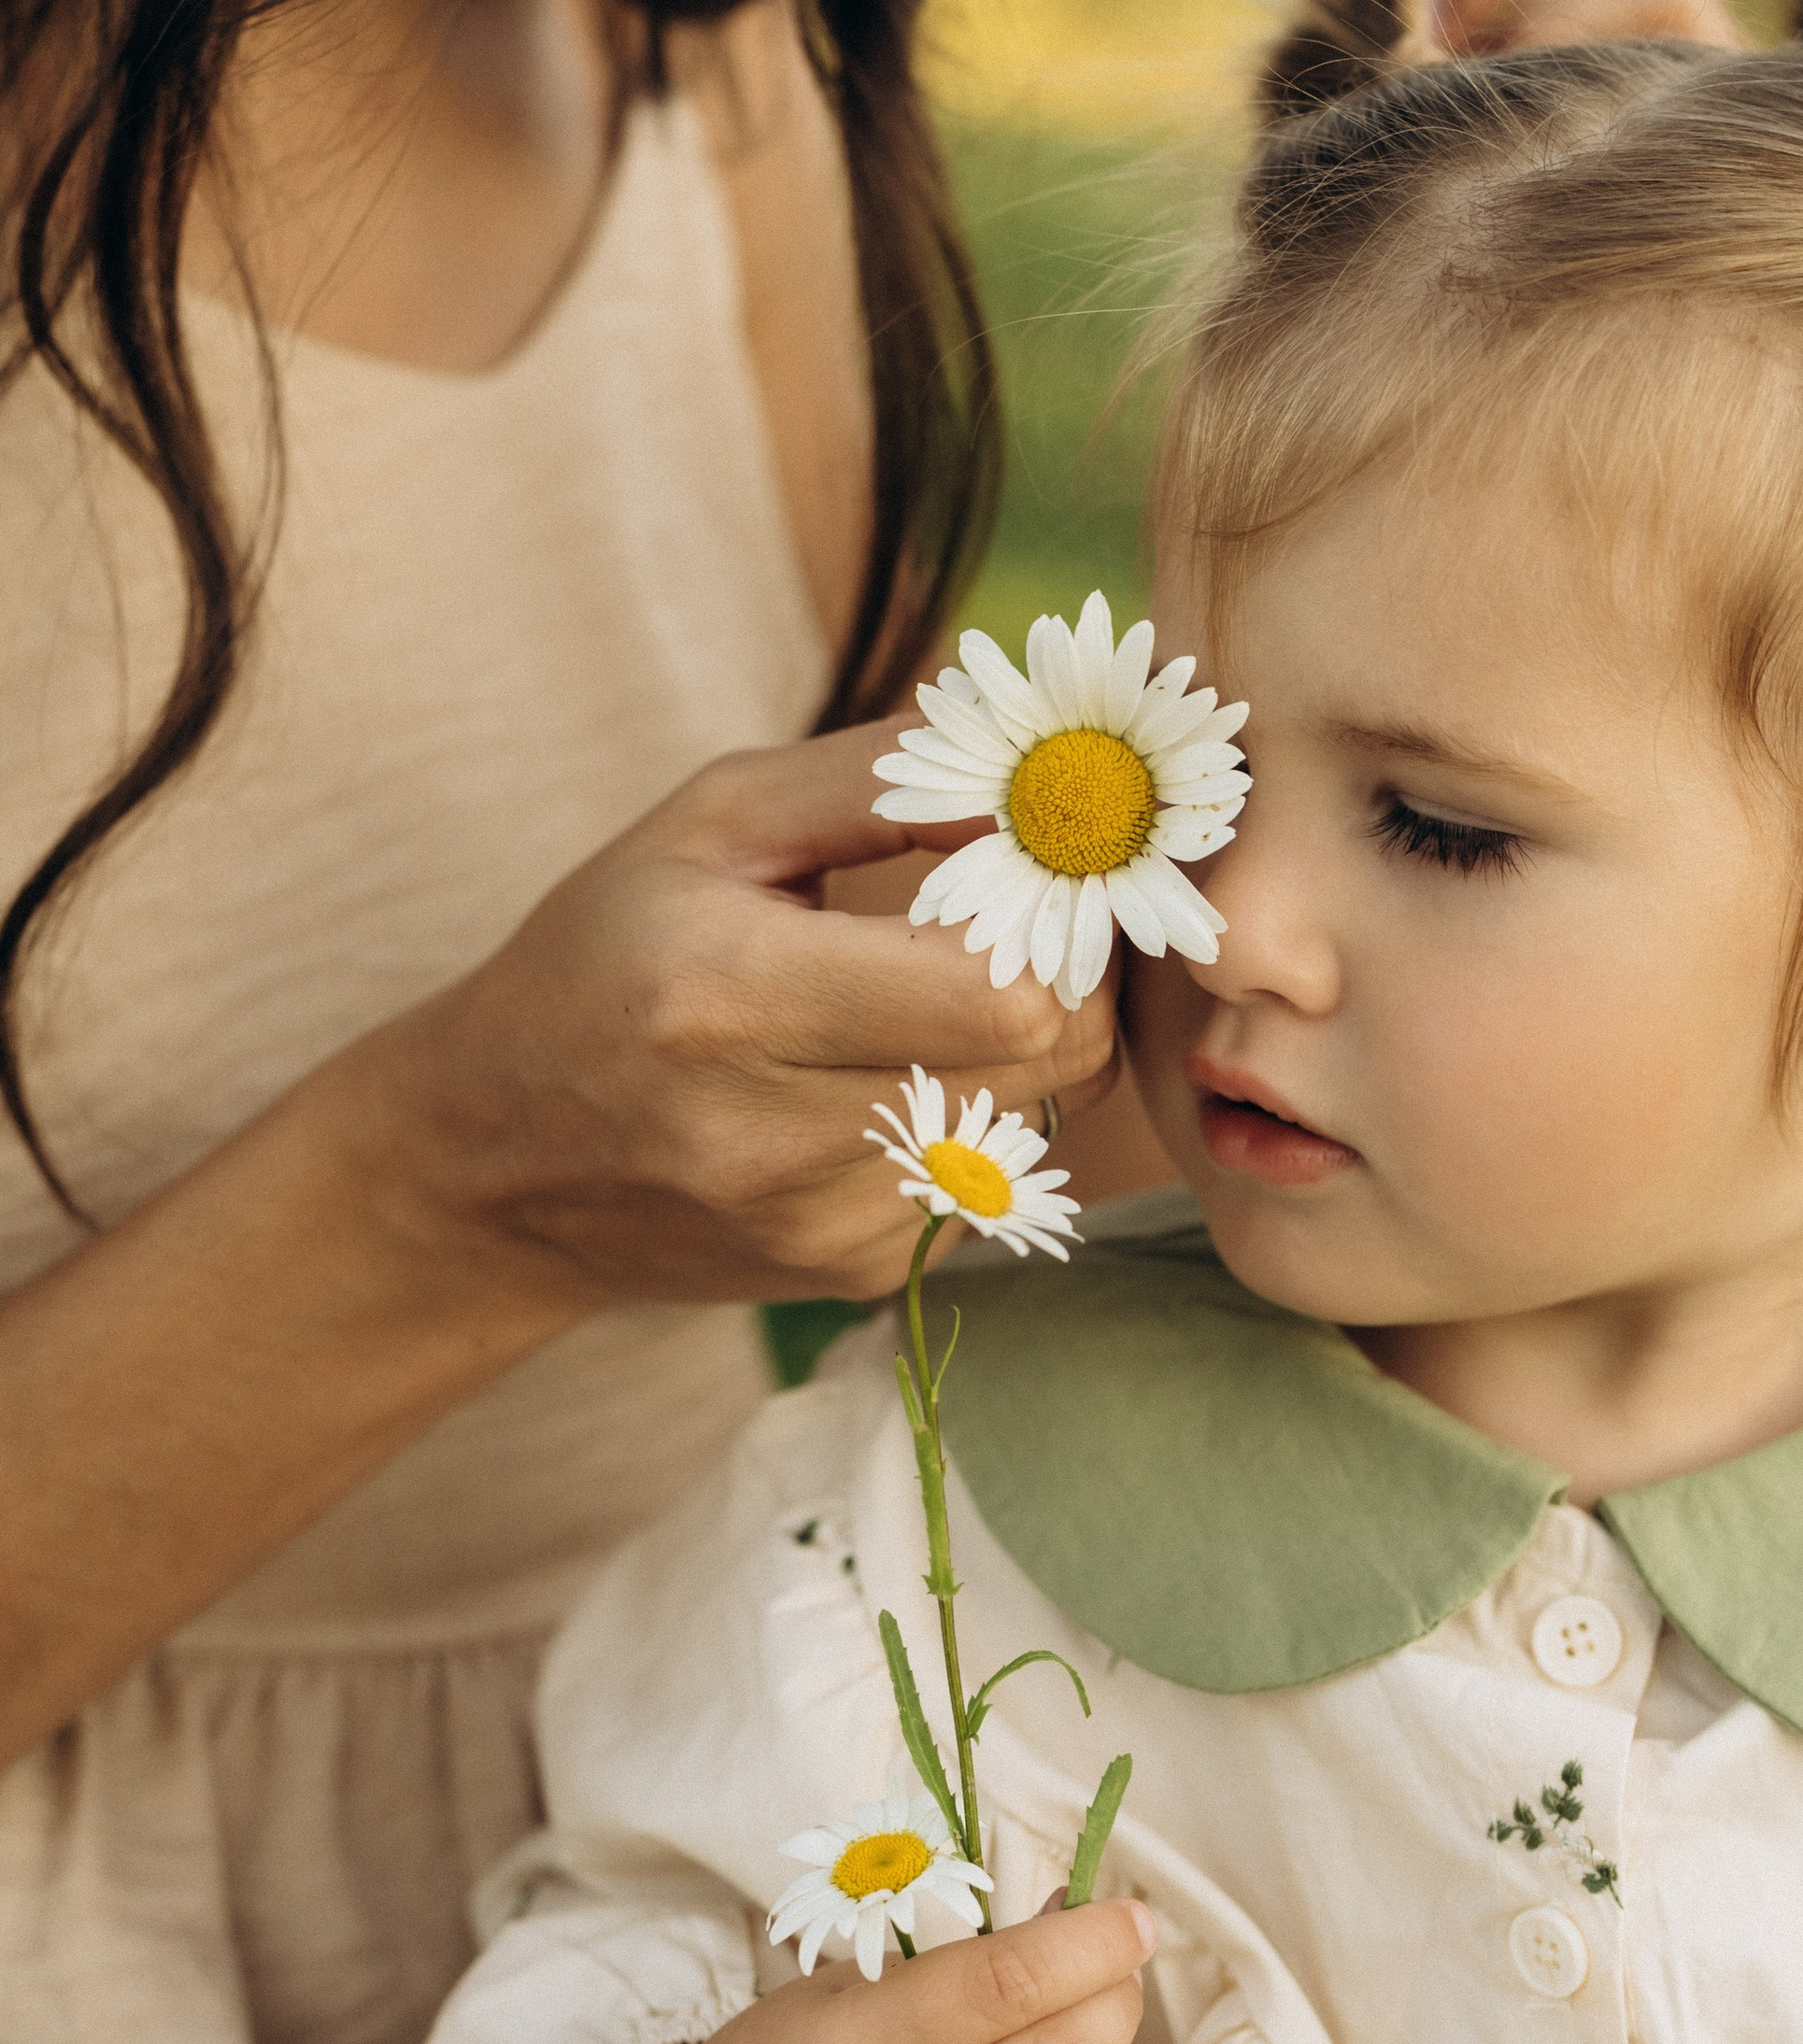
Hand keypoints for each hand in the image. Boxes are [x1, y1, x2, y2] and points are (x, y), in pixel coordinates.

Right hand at [369, 720, 1115, 1324]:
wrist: (493, 1164)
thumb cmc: (603, 955)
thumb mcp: (714, 822)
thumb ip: (889, 777)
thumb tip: (1047, 769)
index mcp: (729, 998)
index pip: (1004, 991)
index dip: (1055, 910)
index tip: (1036, 853)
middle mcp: (778, 1137)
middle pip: (1052, 1049)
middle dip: (1068, 961)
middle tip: (1023, 905)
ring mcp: (824, 1226)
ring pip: (1045, 1112)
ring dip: (1031, 1034)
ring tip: (951, 979)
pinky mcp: (859, 1274)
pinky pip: (996, 1169)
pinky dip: (983, 1104)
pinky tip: (899, 1067)